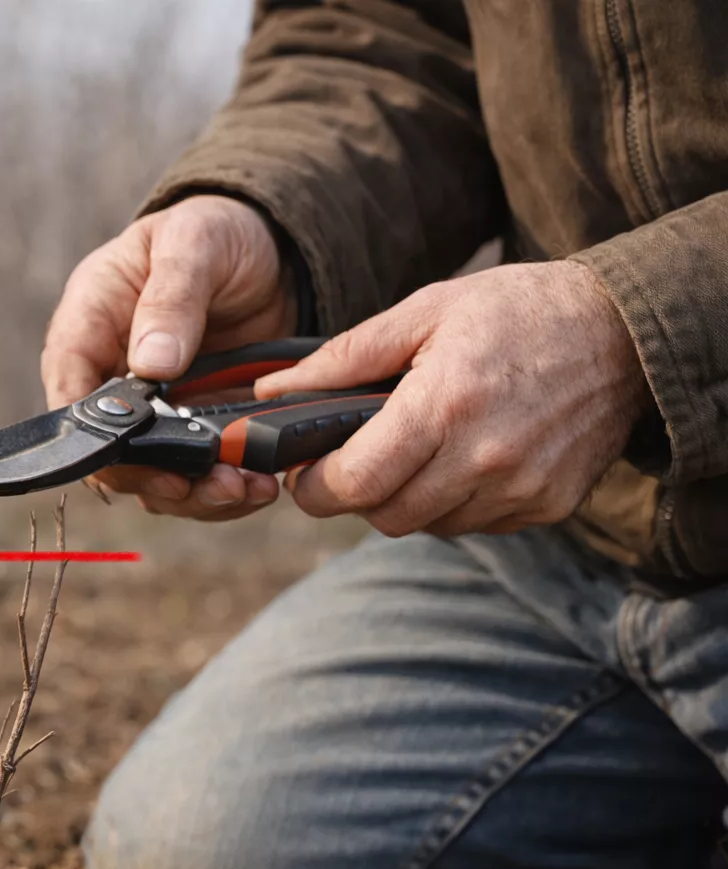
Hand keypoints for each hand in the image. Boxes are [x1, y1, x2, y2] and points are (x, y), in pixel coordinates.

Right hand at [42, 195, 295, 519]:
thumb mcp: (192, 244)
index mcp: (89, 325)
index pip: (68, 392)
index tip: (138, 456)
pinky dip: (223, 491)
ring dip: (196, 495)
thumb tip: (151, 364)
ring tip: (245, 489)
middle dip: (155, 477)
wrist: (267, 251)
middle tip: (207, 483)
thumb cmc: (212, 233)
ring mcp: (152, 411)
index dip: (92, 436)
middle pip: (109, 452)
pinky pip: (194, 475)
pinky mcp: (193, 429)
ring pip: (152, 476)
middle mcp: (110, 377)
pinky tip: (258, 484)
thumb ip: (170, 298)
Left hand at [254, 261, 650, 536]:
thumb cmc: (516, 311)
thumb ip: (344, 358)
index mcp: (444, 406)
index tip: (305, 474)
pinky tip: (462, 458)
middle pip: (385, 516)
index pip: (356, 484)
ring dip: (406, 499)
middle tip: (354, 460)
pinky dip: (454, 503)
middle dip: (356, 495)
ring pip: (428, 525)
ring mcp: (521, 488)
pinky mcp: (548, 505)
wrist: (625, 331)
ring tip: (415, 450)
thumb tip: (274, 391)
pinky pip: (475, 525)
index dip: (316, 487)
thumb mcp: (425, 312)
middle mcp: (485, 458)